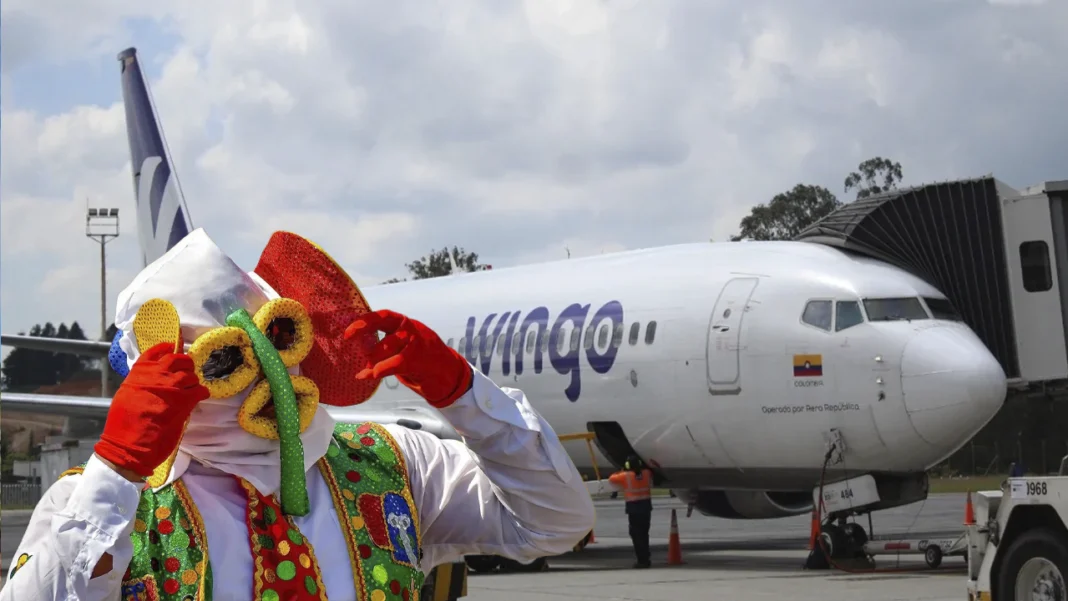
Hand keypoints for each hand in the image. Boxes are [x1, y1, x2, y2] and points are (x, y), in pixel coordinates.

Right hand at [94, 342, 210, 478]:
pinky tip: (199, 397)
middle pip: (179, 359)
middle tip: (186, 373)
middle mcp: (156, 375)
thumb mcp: (126, 394)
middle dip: (185, 365)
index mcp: (139, 372)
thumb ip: (141, 380)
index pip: (157, 351)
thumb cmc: (123, 424)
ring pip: (192, 375)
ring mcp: (172, 387)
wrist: (127, 445)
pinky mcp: (184, 402)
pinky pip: (200, 390)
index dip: (167, 349)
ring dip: (193, 381)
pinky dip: (202, 393)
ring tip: (190, 390)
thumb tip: (153, 375)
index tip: (173, 348)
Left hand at [345, 309, 472, 407]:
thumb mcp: (403, 347)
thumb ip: (384, 345)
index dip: (364, 321)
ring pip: (389, 345)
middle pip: (385, 327)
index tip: (348, 331)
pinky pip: (396, 362)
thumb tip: (359, 347)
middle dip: (367, 340)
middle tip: (360, 354)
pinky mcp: (421, 359)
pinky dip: (380, 369)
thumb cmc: (422, 361)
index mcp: (406, 323)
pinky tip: (370, 375)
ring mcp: (418, 343)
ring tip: (368, 369)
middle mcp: (412, 329)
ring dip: (374, 358)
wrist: (450, 374)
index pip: (383, 315)